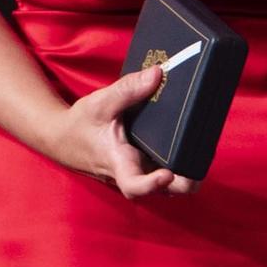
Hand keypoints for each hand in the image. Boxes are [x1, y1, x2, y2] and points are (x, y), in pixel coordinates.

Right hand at [47, 66, 199, 198]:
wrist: (62, 138)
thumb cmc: (80, 124)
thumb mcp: (100, 103)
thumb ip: (128, 89)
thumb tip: (157, 74)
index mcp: (117, 162)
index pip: (133, 185)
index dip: (151, 185)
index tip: (167, 175)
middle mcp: (131, 171)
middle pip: (160, 192)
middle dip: (183, 185)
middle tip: (200, 170)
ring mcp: (138, 171)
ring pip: (166, 185)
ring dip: (185, 176)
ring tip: (203, 154)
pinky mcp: (142, 165)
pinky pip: (163, 169)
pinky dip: (179, 163)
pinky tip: (193, 144)